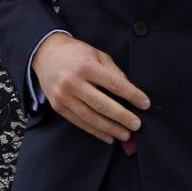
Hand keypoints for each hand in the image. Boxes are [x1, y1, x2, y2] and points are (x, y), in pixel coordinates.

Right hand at [32, 32, 149, 143]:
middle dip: (122, 116)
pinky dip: (95, 132)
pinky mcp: (58, 106)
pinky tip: (108, 137)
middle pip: (102, 104)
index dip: (132, 95)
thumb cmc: (77, 53)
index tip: (145, 104)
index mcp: (87, 67)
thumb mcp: (98, 55)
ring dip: (110, 128)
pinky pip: (79, 122)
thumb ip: (114, 72)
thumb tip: (131, 91)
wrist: (46, 54)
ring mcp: (63, 96)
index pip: (114, 84)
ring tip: (125, 134)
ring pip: (90, 117)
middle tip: (137, 125)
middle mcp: (73, 82)